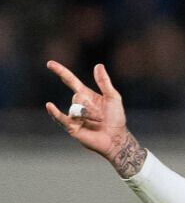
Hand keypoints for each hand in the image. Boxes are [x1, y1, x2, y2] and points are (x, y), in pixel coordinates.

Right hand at [45, 62, 145, 177]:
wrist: (117, 138)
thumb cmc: (116, 118)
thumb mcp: (113, 98)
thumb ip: (104, 82)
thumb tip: (98, 65)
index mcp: (86, 95)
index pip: (70, 81)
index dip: (61, 72)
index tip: (50, 64)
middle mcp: (77, 104)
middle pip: (77, 97)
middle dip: (92, 106)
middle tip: (102, 116)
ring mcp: (73, 115)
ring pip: (75, 109)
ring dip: (90, 116)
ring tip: (98, 123)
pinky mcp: (71, 127)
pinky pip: (61, 118)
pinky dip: (55, 112)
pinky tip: (49, 106)